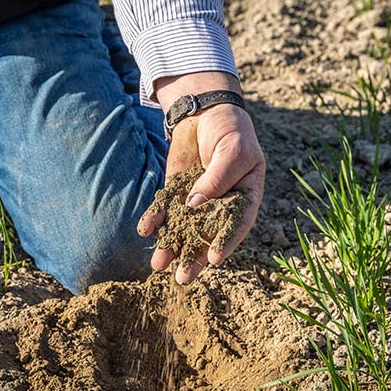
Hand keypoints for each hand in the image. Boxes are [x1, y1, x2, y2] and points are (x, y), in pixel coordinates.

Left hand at [137, 72, 264, 283]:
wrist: (205, 112)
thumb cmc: (231, 130)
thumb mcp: (233, 151)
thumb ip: (218, 178)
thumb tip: (195, 206)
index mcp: (244, 198)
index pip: (236, 225)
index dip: (226, 242)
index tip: (214, 259)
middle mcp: (219, 204)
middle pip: (208, 234)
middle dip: (194, 256)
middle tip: (182, 278)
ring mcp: (196, 199)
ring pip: (184, 227)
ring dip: (172, 245)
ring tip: (158, 266)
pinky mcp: (176, 190)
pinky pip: (165, 208)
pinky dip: (156, 219)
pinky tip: (146, 231)